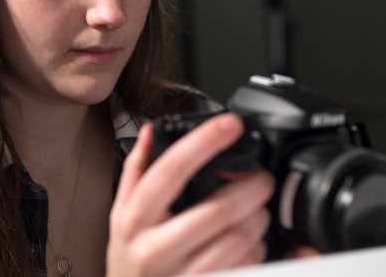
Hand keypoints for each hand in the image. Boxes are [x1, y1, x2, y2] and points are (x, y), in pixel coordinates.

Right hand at [106, 113, 274, 276]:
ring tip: (256, 213)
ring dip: (258, 220)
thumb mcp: (122, 215)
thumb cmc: (131, 259)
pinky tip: (249, 243)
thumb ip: (137, 171)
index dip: (204, 142)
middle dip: (252, 188)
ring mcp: (181, 275)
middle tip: (262, 179)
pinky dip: (257, 249)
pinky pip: (246, 266)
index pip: (170, 171)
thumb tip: (150, 132)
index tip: (230, 124)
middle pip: (218, 210)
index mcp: (134, 219)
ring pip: (238, 239)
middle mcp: (154, 249)